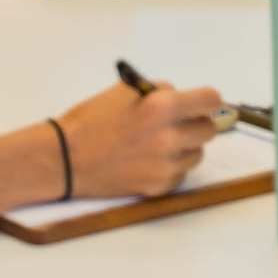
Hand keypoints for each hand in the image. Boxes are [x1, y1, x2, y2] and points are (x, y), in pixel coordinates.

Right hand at [55, 80, 224, 198]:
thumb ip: (159, 92)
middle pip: (209, 129)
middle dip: (196, 123)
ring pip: (197, 153)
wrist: (66, 159)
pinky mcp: (160, 187)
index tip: (200, 103)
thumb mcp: (125, 91)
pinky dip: (172, 167)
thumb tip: (181, 98)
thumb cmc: (91, 120)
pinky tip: (149, 161)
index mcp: (162, 107)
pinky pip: (181, 173)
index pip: (211, 101)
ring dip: (185, 146)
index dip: (206, 100)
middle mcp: (170, 137)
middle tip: (177, 122)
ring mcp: (166, 166)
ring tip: (159, 143)